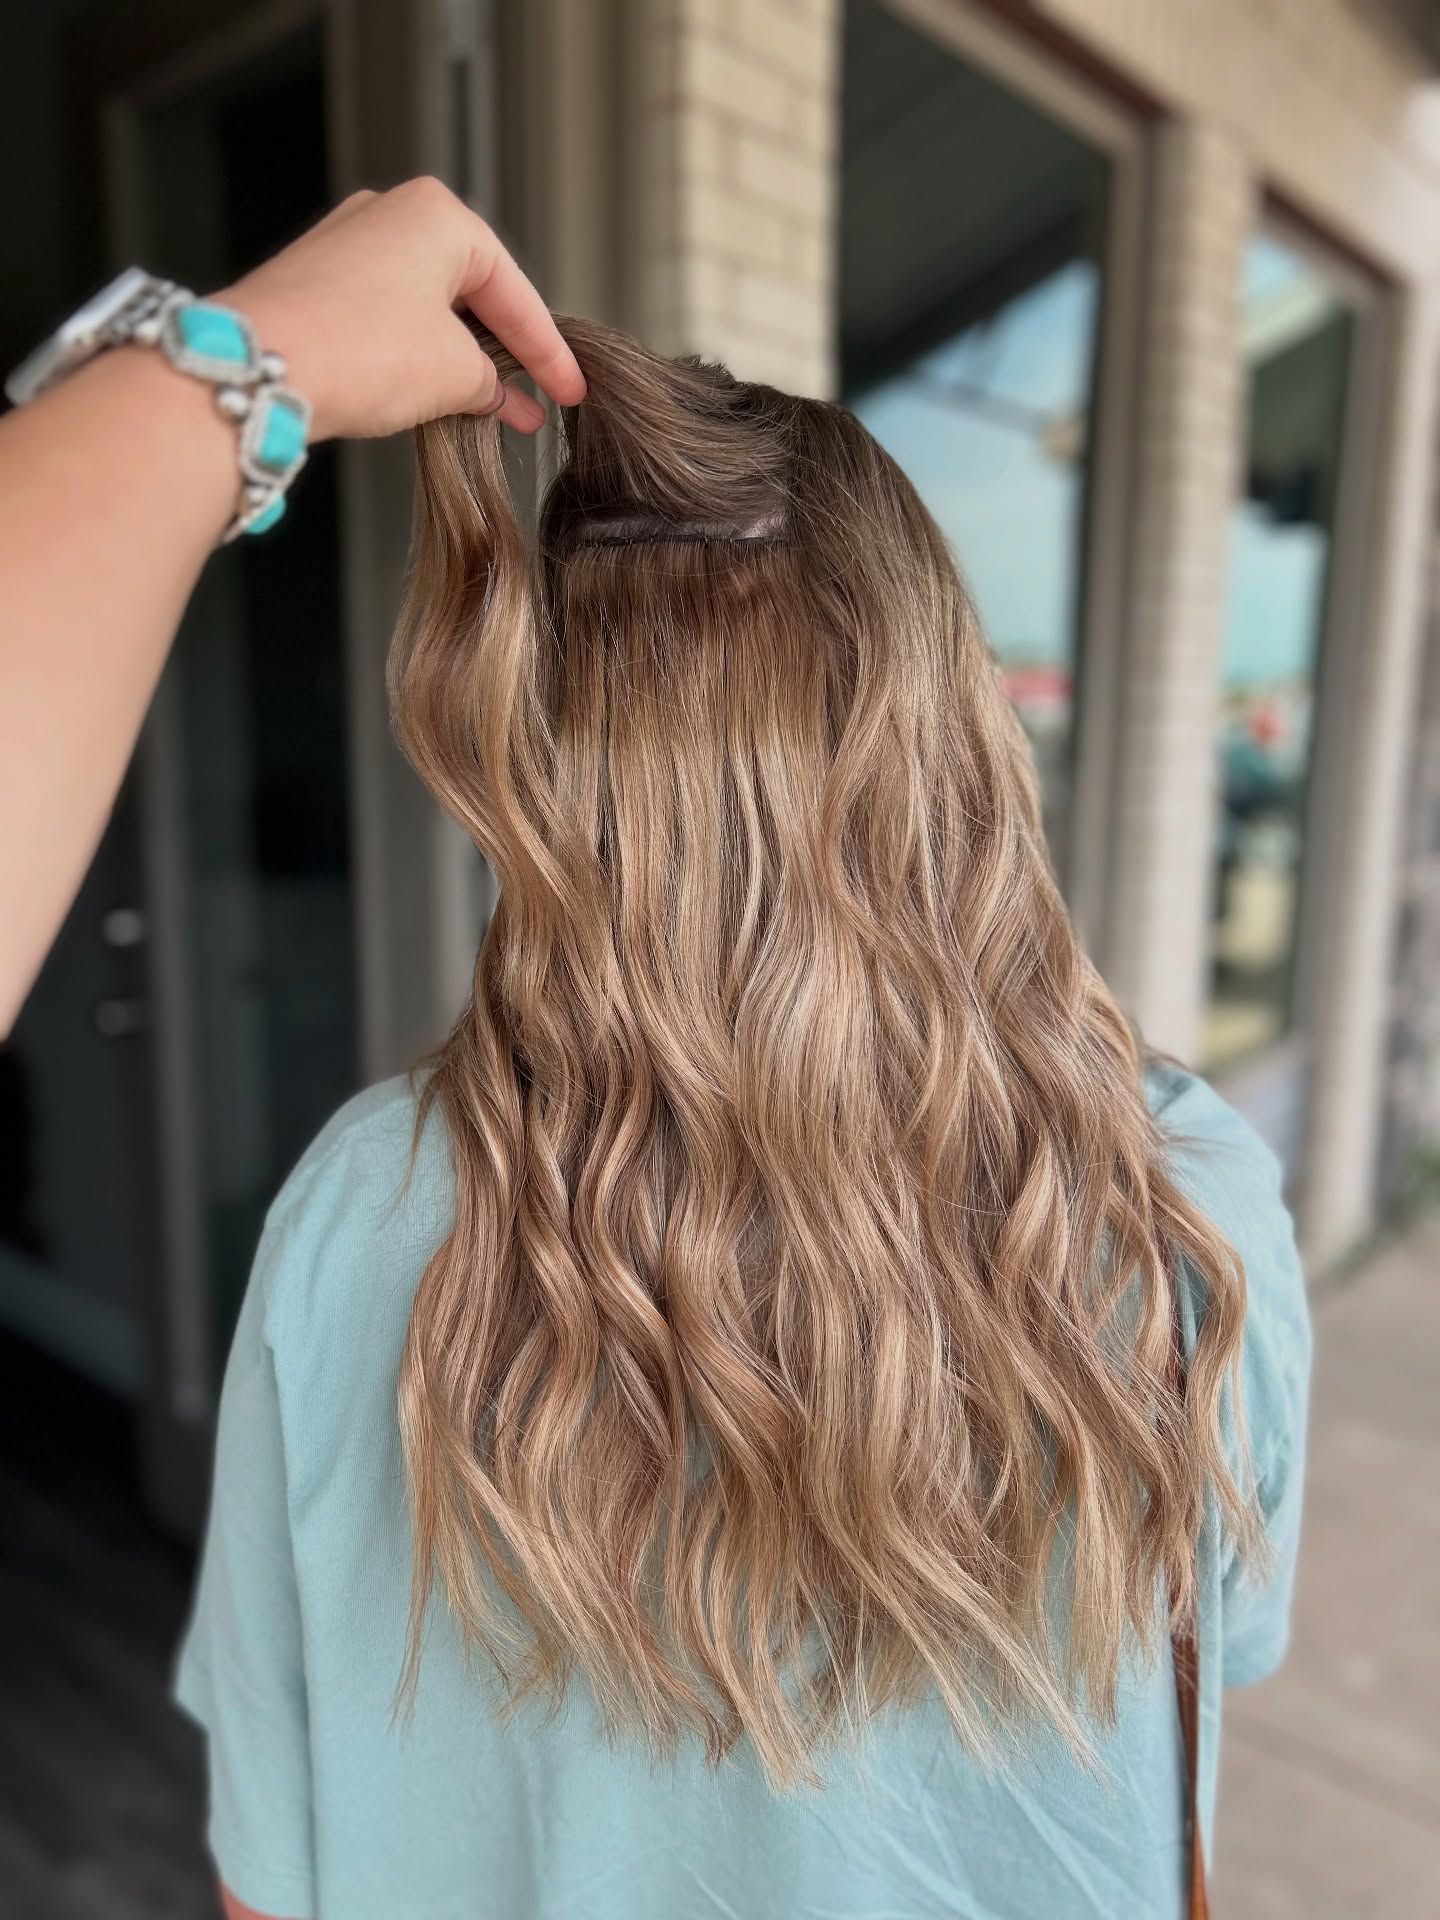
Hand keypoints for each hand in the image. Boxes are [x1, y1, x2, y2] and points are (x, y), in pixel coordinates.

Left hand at [214, 177, 585, 441]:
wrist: (258, 368)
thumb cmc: (358, 350)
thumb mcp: (455, 374)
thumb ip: (490, 382)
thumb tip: (494, 394)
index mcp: (439, 214)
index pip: (515, 294)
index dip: (549, 354)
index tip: (570, 391)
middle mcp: (390, 215)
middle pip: (470, 294)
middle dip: (503, 354)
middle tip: (533, 403)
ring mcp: (347, 246)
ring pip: (426, 309)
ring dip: (459, 361)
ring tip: (488, 411)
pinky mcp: (315, 284)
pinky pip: (386, 320)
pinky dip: (416, 357)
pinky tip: (431, 396)